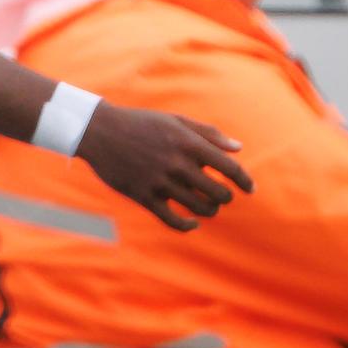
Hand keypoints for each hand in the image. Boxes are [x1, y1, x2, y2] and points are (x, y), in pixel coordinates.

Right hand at [76, 103, 252, 231]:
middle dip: (225, 197)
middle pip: (219, 194)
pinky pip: (174, 221)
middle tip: (220, 195)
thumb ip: (209, 134)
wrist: (98, 130)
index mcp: (188, 143)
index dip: (245, 182)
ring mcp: (160, 182)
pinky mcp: (144, 196)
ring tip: (206, 205)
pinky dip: (188, 226)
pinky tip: (192, 222)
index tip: (249, 189)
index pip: (231, 169)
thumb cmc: (140, 123)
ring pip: (200, 209)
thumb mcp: (175, 121)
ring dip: (208, 210)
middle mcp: (178, 164)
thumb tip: (239, 149)